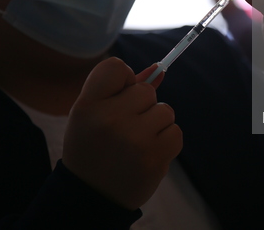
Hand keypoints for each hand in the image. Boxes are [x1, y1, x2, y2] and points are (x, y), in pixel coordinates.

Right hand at [62, 58, 181, 210]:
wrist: (92, 196)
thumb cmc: (94, 148)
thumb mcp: (94, 114)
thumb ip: (122, 89)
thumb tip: (158, 69)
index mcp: (88, 105)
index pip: (115, 66)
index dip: (124, 80)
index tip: (119, 97)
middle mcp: (110, 118)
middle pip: (147, 90)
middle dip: (142, 106)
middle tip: (125, 128)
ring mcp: (134, 138)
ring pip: (165, 110)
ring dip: (157, 124)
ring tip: (136, 143)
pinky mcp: (155, 156)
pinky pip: (176, 132)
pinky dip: (167, 142)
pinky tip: (148, 153)